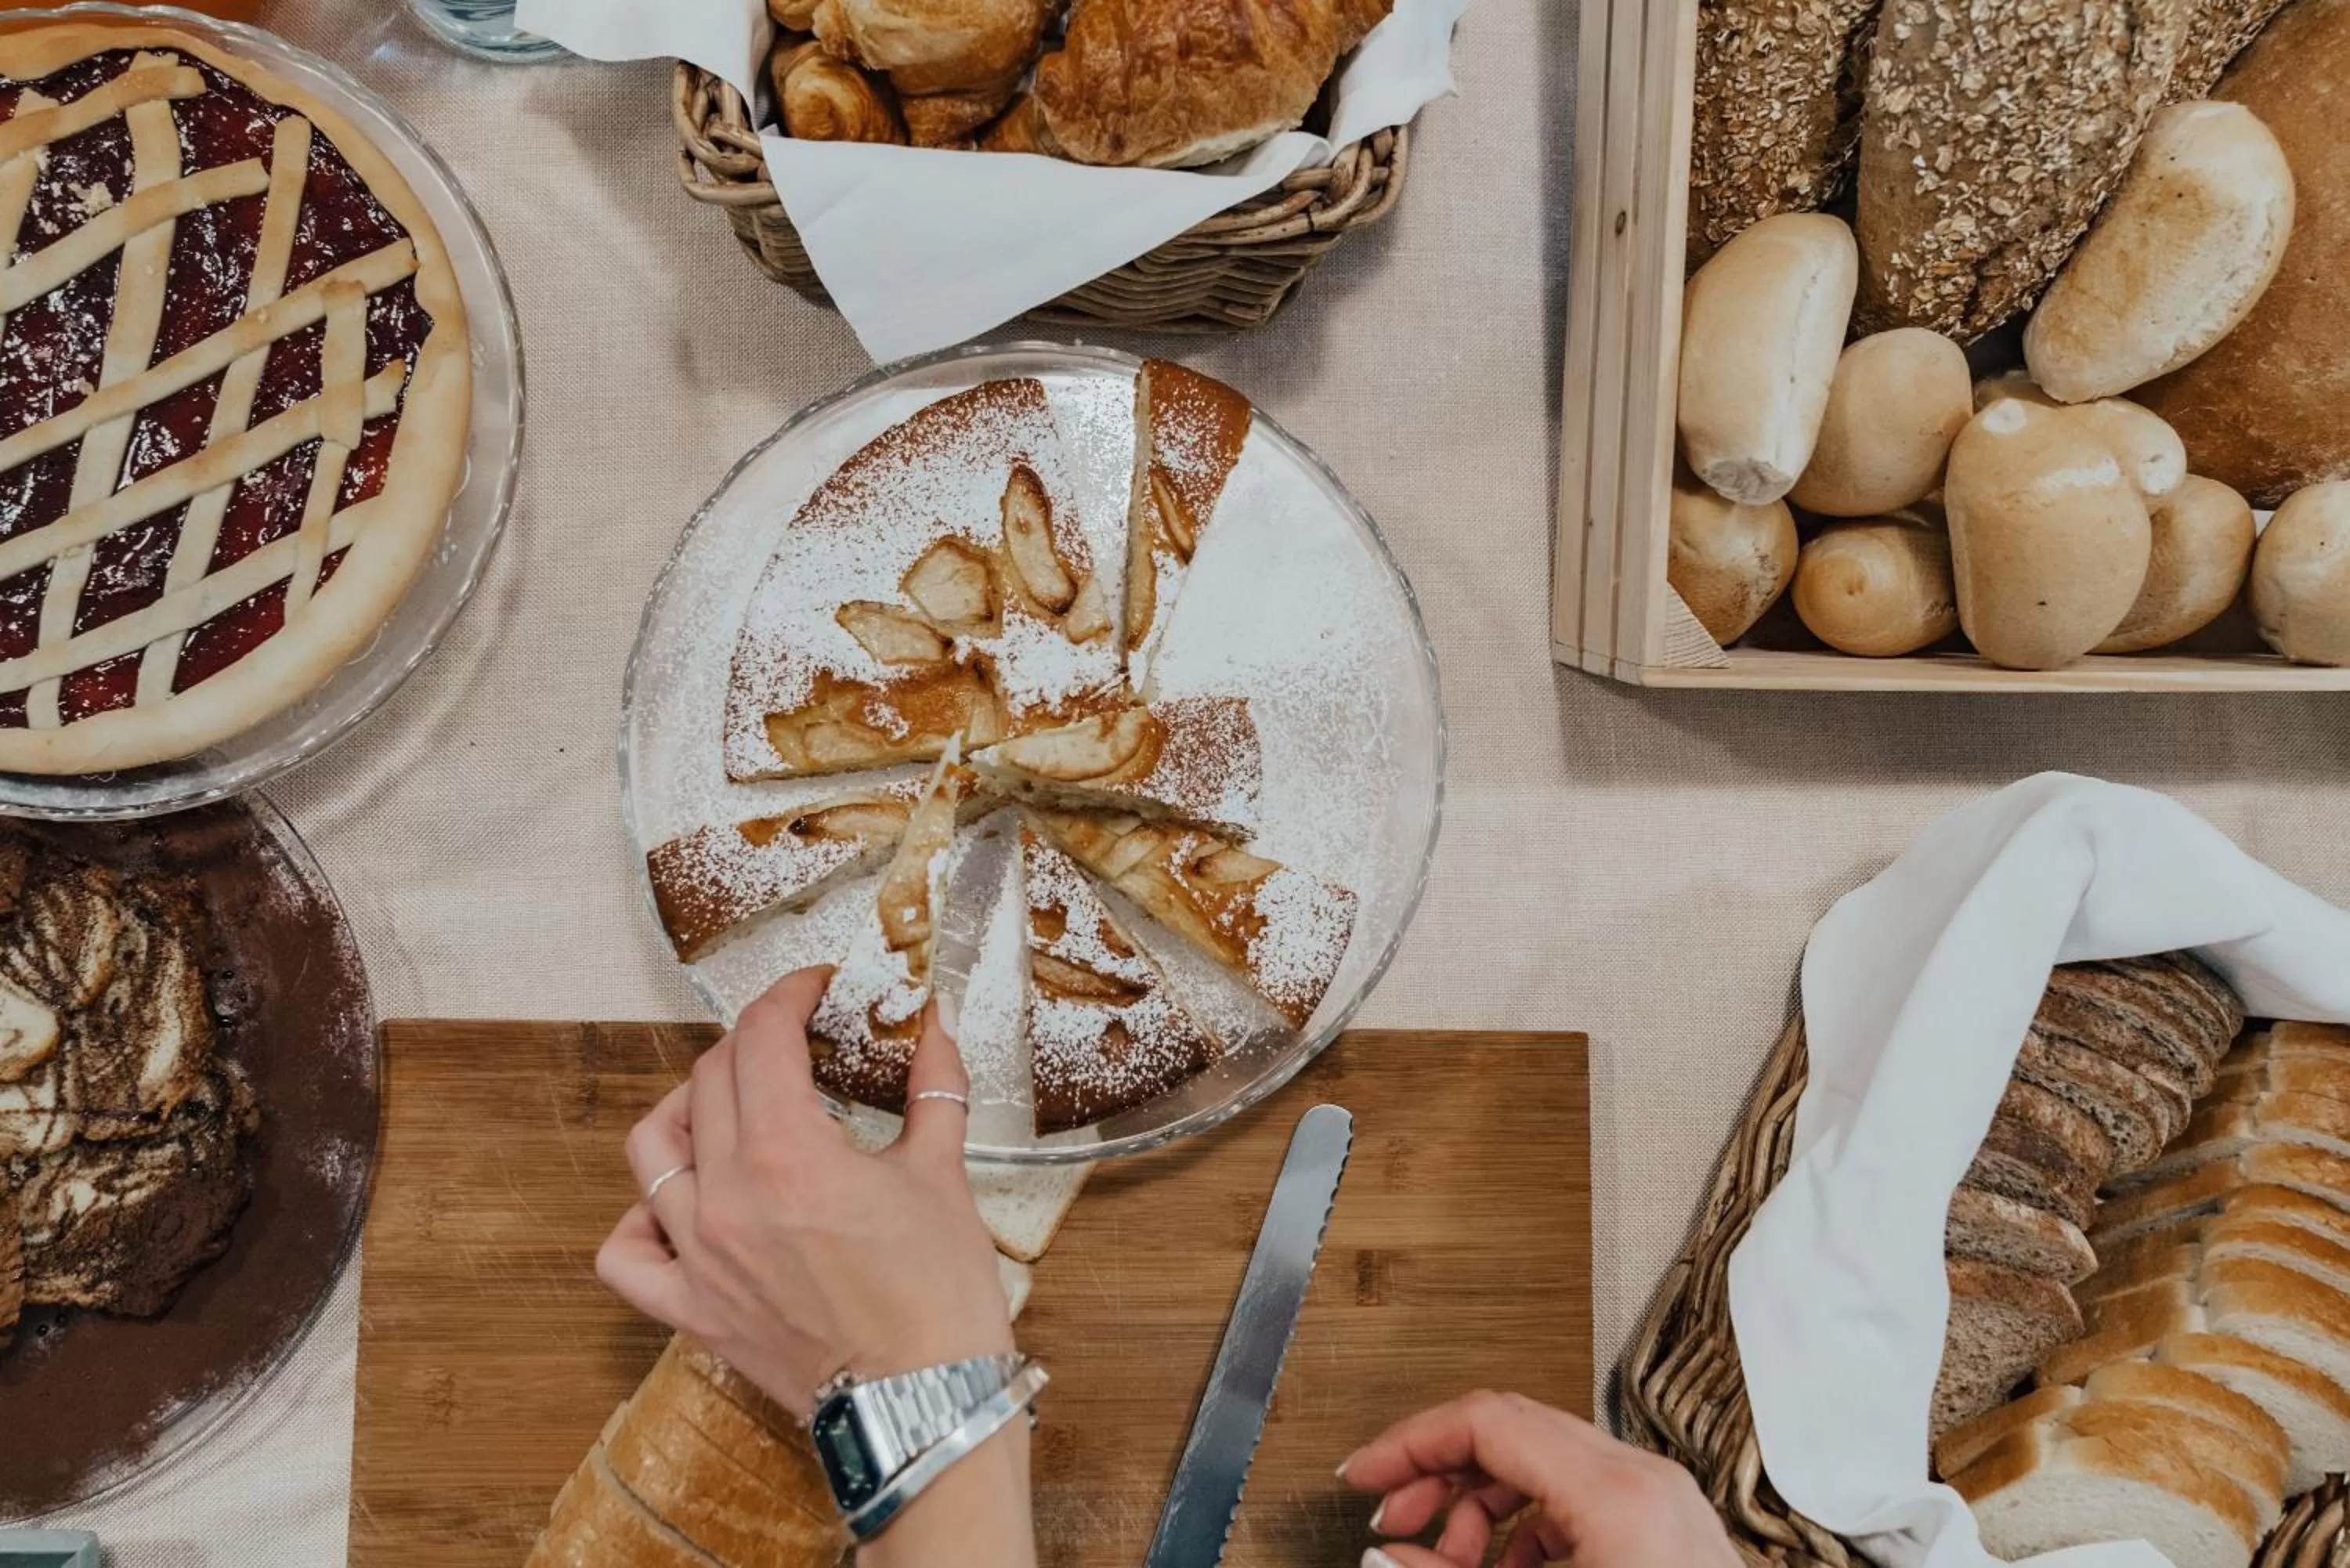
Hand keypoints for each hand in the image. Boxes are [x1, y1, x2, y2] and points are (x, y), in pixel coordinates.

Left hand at [596, 967, 1014, 1415]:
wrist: (926, 1407)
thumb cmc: (940, 1299)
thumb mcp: (943, 1174)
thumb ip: (933, 1088)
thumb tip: (934, 1027)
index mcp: (788, 1155)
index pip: (761, 1037)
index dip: (788, 996)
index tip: (815, 991)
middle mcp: (727, 1198)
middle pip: (709, 1078)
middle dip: (753, 1043)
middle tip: (795, 1042)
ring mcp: (700, 1258)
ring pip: (650, 1150)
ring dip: (686, 1109)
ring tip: (729, 1107)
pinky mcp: (693, 1312)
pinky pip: (626, 1254)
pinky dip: (639, 1220)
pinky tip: (680, 1204)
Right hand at [1336, 1391, 1740, 1567]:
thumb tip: (1386, 1558)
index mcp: (1617, 1495)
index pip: (1486, 1420)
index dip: (1409, 1444)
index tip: (1364, 1476)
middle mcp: (1647, 1483)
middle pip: (1513, 1433)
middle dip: (1439, 1476)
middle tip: (1392, 1524)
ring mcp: (1664, 1505)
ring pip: (1545, 1466)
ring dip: (1482, 1508)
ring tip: (1451, 1565)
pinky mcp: (1668, 1532)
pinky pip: (1580, 1502)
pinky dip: (1529, 1529)